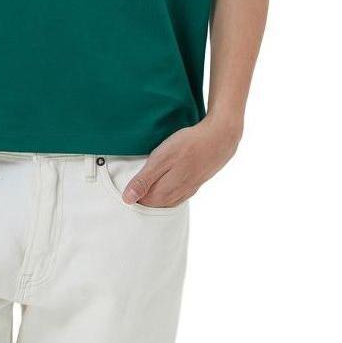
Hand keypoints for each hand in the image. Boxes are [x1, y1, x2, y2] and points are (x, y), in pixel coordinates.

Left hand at [122, 114, 243, 206]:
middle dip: (143, 200)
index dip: (132, 197)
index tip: (122, 189)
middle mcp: (178, 193)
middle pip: (155, 204)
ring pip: (168, 201)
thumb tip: (128, 199)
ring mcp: (189, 188)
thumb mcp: (161, 159)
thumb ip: (144, 180)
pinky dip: (169, 195)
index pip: (144, 202)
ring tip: (145, 191)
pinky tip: (167, 189)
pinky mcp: (197, 182)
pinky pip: (179, 195)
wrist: (220, 138)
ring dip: (156, 198)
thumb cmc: (189, 145)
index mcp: (166, 189)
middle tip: (131, 190)